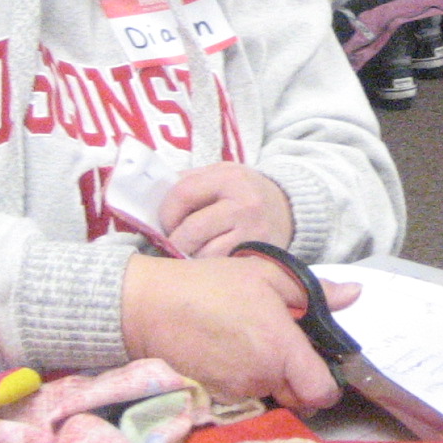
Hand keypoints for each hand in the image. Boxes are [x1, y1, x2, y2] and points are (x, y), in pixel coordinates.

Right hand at [119, 252, 355, 409]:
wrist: (148, 306)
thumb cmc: (210, 284)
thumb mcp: (266, 274)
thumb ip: (313, 291)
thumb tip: (355, 295)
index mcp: (281, 348)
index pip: (322, 392)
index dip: (328, 383)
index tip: (321, 364)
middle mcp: (261, 378)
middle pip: (298, 398)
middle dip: (299, 380)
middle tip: (285, 348)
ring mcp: (236, 392)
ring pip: (271, 397)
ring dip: (272, 379)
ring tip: (253, 345)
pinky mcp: (214, 399)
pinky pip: (245, 398)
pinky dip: (246, 383)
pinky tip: (233, 356)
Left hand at [158, 162, 294, 256]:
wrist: (290, 209)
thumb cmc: (246, 192)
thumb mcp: (222, 174)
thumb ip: (190, 182)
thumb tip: (152, 198)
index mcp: (230, 178)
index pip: (182, 194)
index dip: (166, 212)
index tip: (166, 223)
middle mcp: (244, 205)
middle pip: (191, 231)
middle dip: (175, 241)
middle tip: (176, 243)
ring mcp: (253, 233)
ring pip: (204, 255)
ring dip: (191, 258)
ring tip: (193, 253)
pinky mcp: (259, 256)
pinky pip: (221, 268)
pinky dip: (210, 268)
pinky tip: (210, 262)